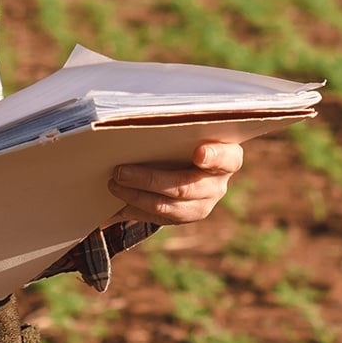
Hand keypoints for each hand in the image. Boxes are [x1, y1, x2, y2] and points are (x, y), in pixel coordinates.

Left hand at [108, 139, 242, 226]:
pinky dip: (136, 209)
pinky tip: (117, 201)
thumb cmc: (187, 138)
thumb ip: (176, 128)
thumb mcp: (188, 130)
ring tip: (114, 184)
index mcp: (228, 156)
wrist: (190, 161)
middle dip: (149, 180)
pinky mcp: (186, 217)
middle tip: (120, 171)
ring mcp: (203, 204)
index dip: (213, 157)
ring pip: (169, 207)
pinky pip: (159, 217)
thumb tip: (136, 125)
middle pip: (185, 186)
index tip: (198, 153)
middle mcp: (218, 183)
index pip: (227, 158)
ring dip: (136, 197)